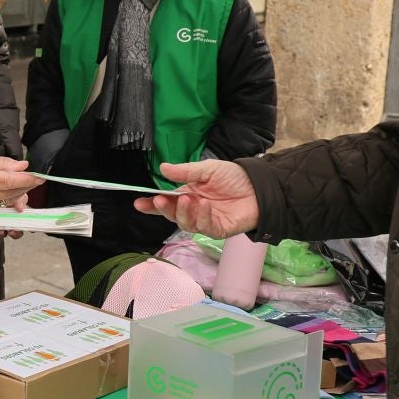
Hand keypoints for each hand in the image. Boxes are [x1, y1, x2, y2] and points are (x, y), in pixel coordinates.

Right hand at [0, 154, 42, 211]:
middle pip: (12, 193)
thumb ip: (2, 163)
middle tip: (35, 178)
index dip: (26, 180)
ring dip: (21, 193)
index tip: (39, 177)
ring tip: (25, 183)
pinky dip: (11, 198)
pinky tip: (13, 190)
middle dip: (27, 186)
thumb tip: (23, 166)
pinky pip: (2, 204)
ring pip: (9, 200)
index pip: (9, 181)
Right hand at [132, 159, 259, 236]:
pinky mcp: (218, 230)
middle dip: (163, 209)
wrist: (259, 186)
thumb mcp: (207, 169)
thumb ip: (185, 171)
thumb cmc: (234, 177)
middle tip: (160, 200)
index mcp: (188, 194)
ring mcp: (205, 220)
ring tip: (187, 199)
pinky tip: (203, 205)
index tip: (139, 202)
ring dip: (182, 212)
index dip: (152, 204)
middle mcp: (194, 209)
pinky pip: (204, 227)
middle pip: (172, 214)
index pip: (167, 201)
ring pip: (185, 223)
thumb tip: (162, 168)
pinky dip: (201, 216)